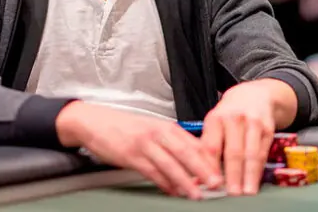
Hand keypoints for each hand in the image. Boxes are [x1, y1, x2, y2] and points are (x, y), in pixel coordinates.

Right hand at [56, 102, 222, 198]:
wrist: (94, 122)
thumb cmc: (124, 127)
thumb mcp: (151, 129)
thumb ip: (171, 143)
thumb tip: (193, 162)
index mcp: (165, 126)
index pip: (194, 142)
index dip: (209, 158)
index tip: (222, 171)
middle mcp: (157, 133)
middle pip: (186, 152)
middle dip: (203, 169)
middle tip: (216, 183)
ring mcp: (144, 144)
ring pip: (170, 164)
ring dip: (186, 181)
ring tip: (197, 194)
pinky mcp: (131, 156)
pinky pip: (152, 172)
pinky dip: (164, 184)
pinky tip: (172, 192)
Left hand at [201, 81, 282, 195]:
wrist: (254, 94)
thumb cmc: (229, 114)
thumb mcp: (214, 122)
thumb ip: (208, 146)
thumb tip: (199, 175)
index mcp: (215, 119)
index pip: (211, 146)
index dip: (211, 167)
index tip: (210, 184)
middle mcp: (234, 119)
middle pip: (233, 151)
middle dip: (233, 174)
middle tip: (231, 192)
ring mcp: (253, 123)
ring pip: (251, 153)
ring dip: (249, 175)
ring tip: (247, 191)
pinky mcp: (268, 129)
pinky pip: (263, 152)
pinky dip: (259, 169)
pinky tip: (255, 180)